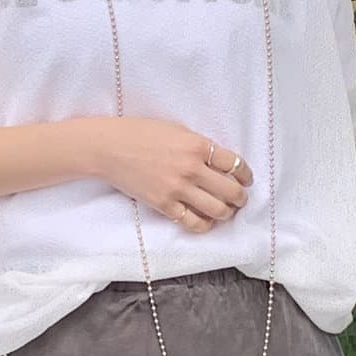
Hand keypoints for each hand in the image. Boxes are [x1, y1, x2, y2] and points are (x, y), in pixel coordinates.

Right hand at [92, 118, 251, 233]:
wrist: (109, 148)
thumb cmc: (140, 133)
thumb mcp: (176, 130)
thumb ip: (198, 146)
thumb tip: (218, 162)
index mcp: (197, 146)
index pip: (235, 164)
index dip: (246, 175)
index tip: (246, 180)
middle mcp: (191, 169)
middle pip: (231, 191)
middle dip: (240, 198)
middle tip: (239, 199)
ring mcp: (178, 189)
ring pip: (217, 210)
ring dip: (226, 213)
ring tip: (225, 211)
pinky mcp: (164, 205)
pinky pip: (193, 223)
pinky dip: (205, 224)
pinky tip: (205, 221)